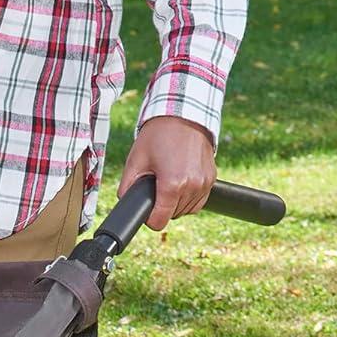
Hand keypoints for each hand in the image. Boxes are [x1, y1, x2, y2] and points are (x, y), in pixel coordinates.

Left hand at [119, 116, 217, 230]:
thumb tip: (125, 206)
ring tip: (168, 181)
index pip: (159, 222)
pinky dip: (188, 198)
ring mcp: (204, 182)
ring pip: (186, 210)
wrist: (184, 113)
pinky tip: (180, 183)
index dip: (149, 218)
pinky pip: (198, 201)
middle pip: (172, 216)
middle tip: (157, 184)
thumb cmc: (158, 135)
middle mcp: (192, 186)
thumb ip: (126, 189)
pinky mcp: (212, 178)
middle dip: (162, 206)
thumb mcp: (135, 161)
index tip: (147, 206)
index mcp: (173, 184)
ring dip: (175, 203)